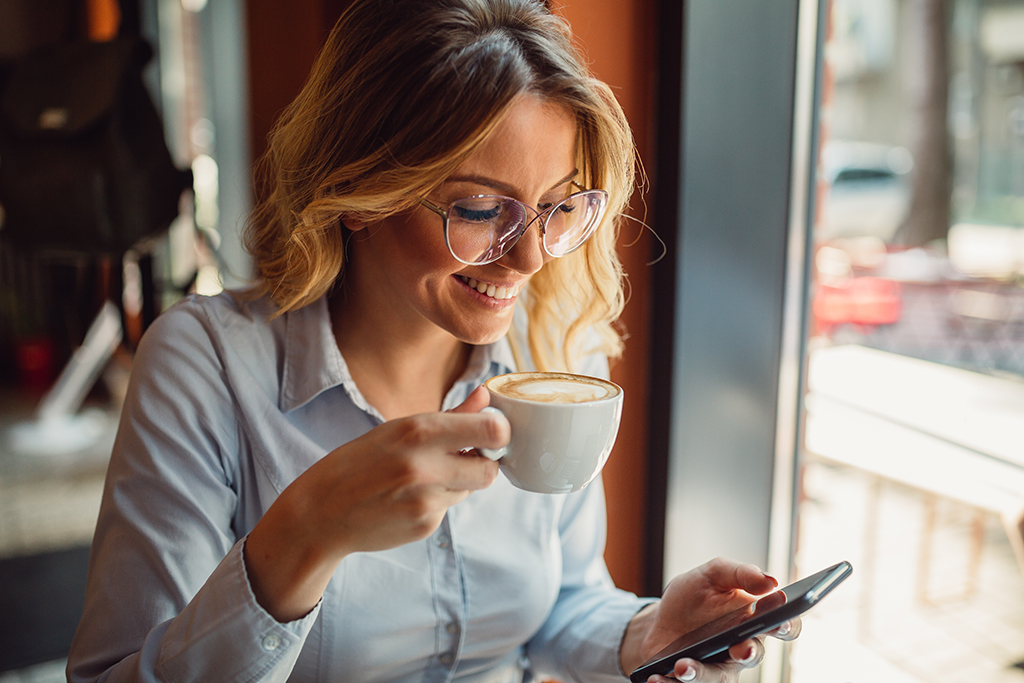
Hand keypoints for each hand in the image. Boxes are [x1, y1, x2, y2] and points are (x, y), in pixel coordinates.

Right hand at [245, 386, 504, 620]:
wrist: (321, 512)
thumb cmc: (360, 462)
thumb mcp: (399, 428)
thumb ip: (451, 415)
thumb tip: (487, 397)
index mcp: (418, 431)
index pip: (491, 431)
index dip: (500, 432)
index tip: (492, 432)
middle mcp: (425, 466)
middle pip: (490, 469)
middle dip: (483, 464)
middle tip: (463, 457)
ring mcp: (426, 500)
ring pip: (470, 489)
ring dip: (458, 482)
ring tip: (422, 477)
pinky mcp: (425, 526)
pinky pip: (449, 510)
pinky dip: (437, 502)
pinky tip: (408, 498)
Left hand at [622, 558, 801, 681]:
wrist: (660, 622)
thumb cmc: (694, 598)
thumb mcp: (712, 575)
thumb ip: (740, 573)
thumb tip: (770, 581)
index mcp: (753, 620)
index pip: (783, 626)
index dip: (787, 626)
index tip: (780, 622)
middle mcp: (742, 648)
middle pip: (753, 655)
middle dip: (748, 652)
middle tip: (741, 648)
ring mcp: (720, 668)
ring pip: (719, 678)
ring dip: (700, 674)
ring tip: (681, 666)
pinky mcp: (696, 681)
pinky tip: (657, 678)